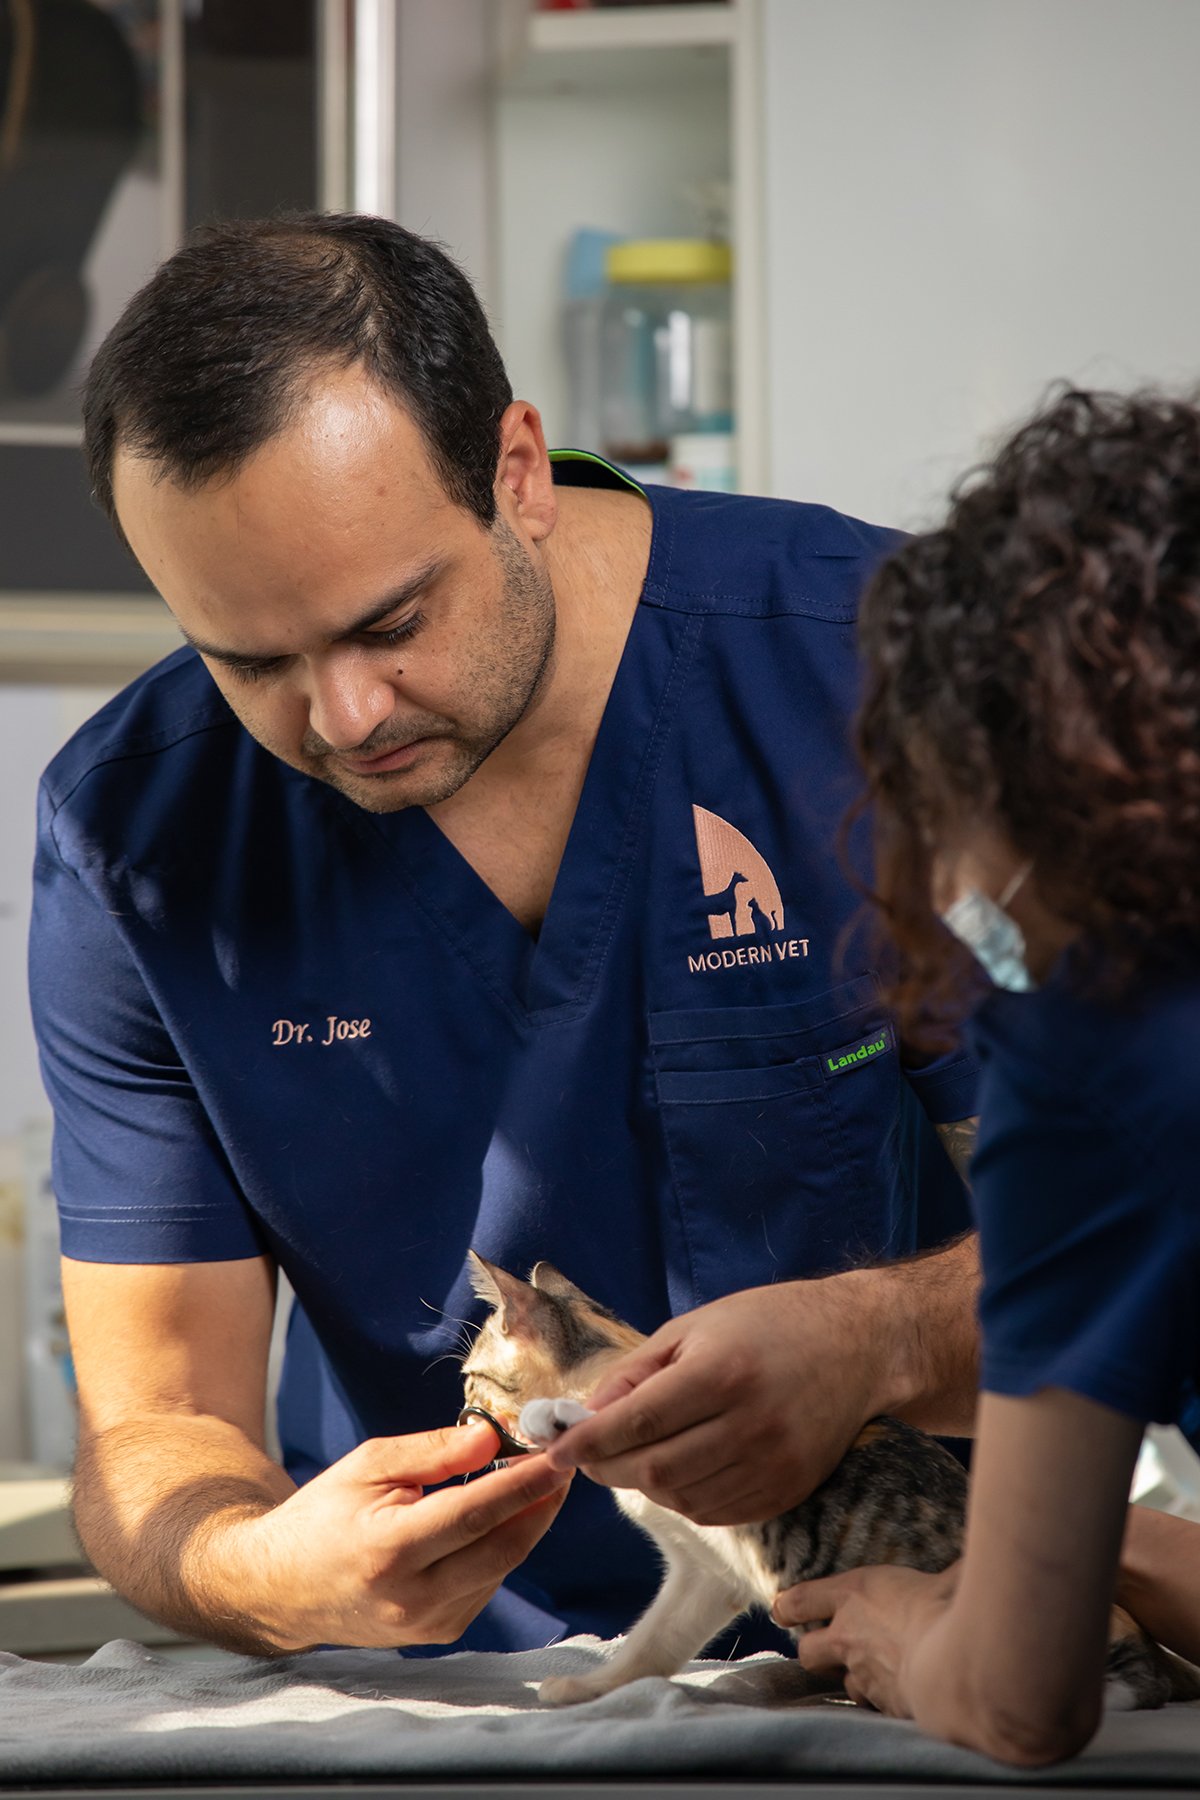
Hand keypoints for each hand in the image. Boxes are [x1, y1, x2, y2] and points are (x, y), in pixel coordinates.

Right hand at [220, 1421, 571, 1649]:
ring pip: (501, 1567)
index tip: (559, 1454)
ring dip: (524, 1523)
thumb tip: (492, 1438)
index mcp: (388, 1551)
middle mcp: (412, 1598)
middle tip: (563, 1463)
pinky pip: (488, 1583)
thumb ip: (433, 1452)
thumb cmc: (324, 1514)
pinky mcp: (440, 1634)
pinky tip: (494, 1518)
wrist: (283, 1589)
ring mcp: (428, 1625)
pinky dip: (500, 1547)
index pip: (474, 1514)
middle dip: (541, 1504)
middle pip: (502, 1548)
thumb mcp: (368, 1465)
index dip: (523, 1483)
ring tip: (529, 1481)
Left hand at [544, 1279, 886, 1522]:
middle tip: (588, 1455)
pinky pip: (716, 1511)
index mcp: (721, 1372)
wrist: (857, 1344)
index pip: (636, 1423)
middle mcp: (750, 1423)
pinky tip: (675, 1471)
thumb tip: (587, 1415)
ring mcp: (774, 1463)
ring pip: (682, 1498)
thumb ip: (637, 1373)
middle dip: (608, 1467)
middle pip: (654, 1469)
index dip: (587, 1442)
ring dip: (643, 1484)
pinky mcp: (789, 1489)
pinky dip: (683, 1498)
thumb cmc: (768, 1324)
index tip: (555, 1450)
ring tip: (633, 1458)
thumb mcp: (694, 1327)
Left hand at [775, 1563, 957, 1713]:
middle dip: (814, 1651)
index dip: (789, 1606)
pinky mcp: (883, 1706)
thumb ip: (951, 1571)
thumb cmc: (947, 1609)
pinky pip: (876, 1706)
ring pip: (843, 1684)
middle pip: (808, 1651)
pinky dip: (885, 1701)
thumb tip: (967, 1564)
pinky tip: (903, 1694)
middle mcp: (849, 1637)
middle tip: (826, 1648)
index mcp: (854, 1595)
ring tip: (876, 1672)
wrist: (955, 1667)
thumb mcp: (948, 1578)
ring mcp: (863, 1677)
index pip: (802, 1600)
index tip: (781, 1609)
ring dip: (856, 1679)